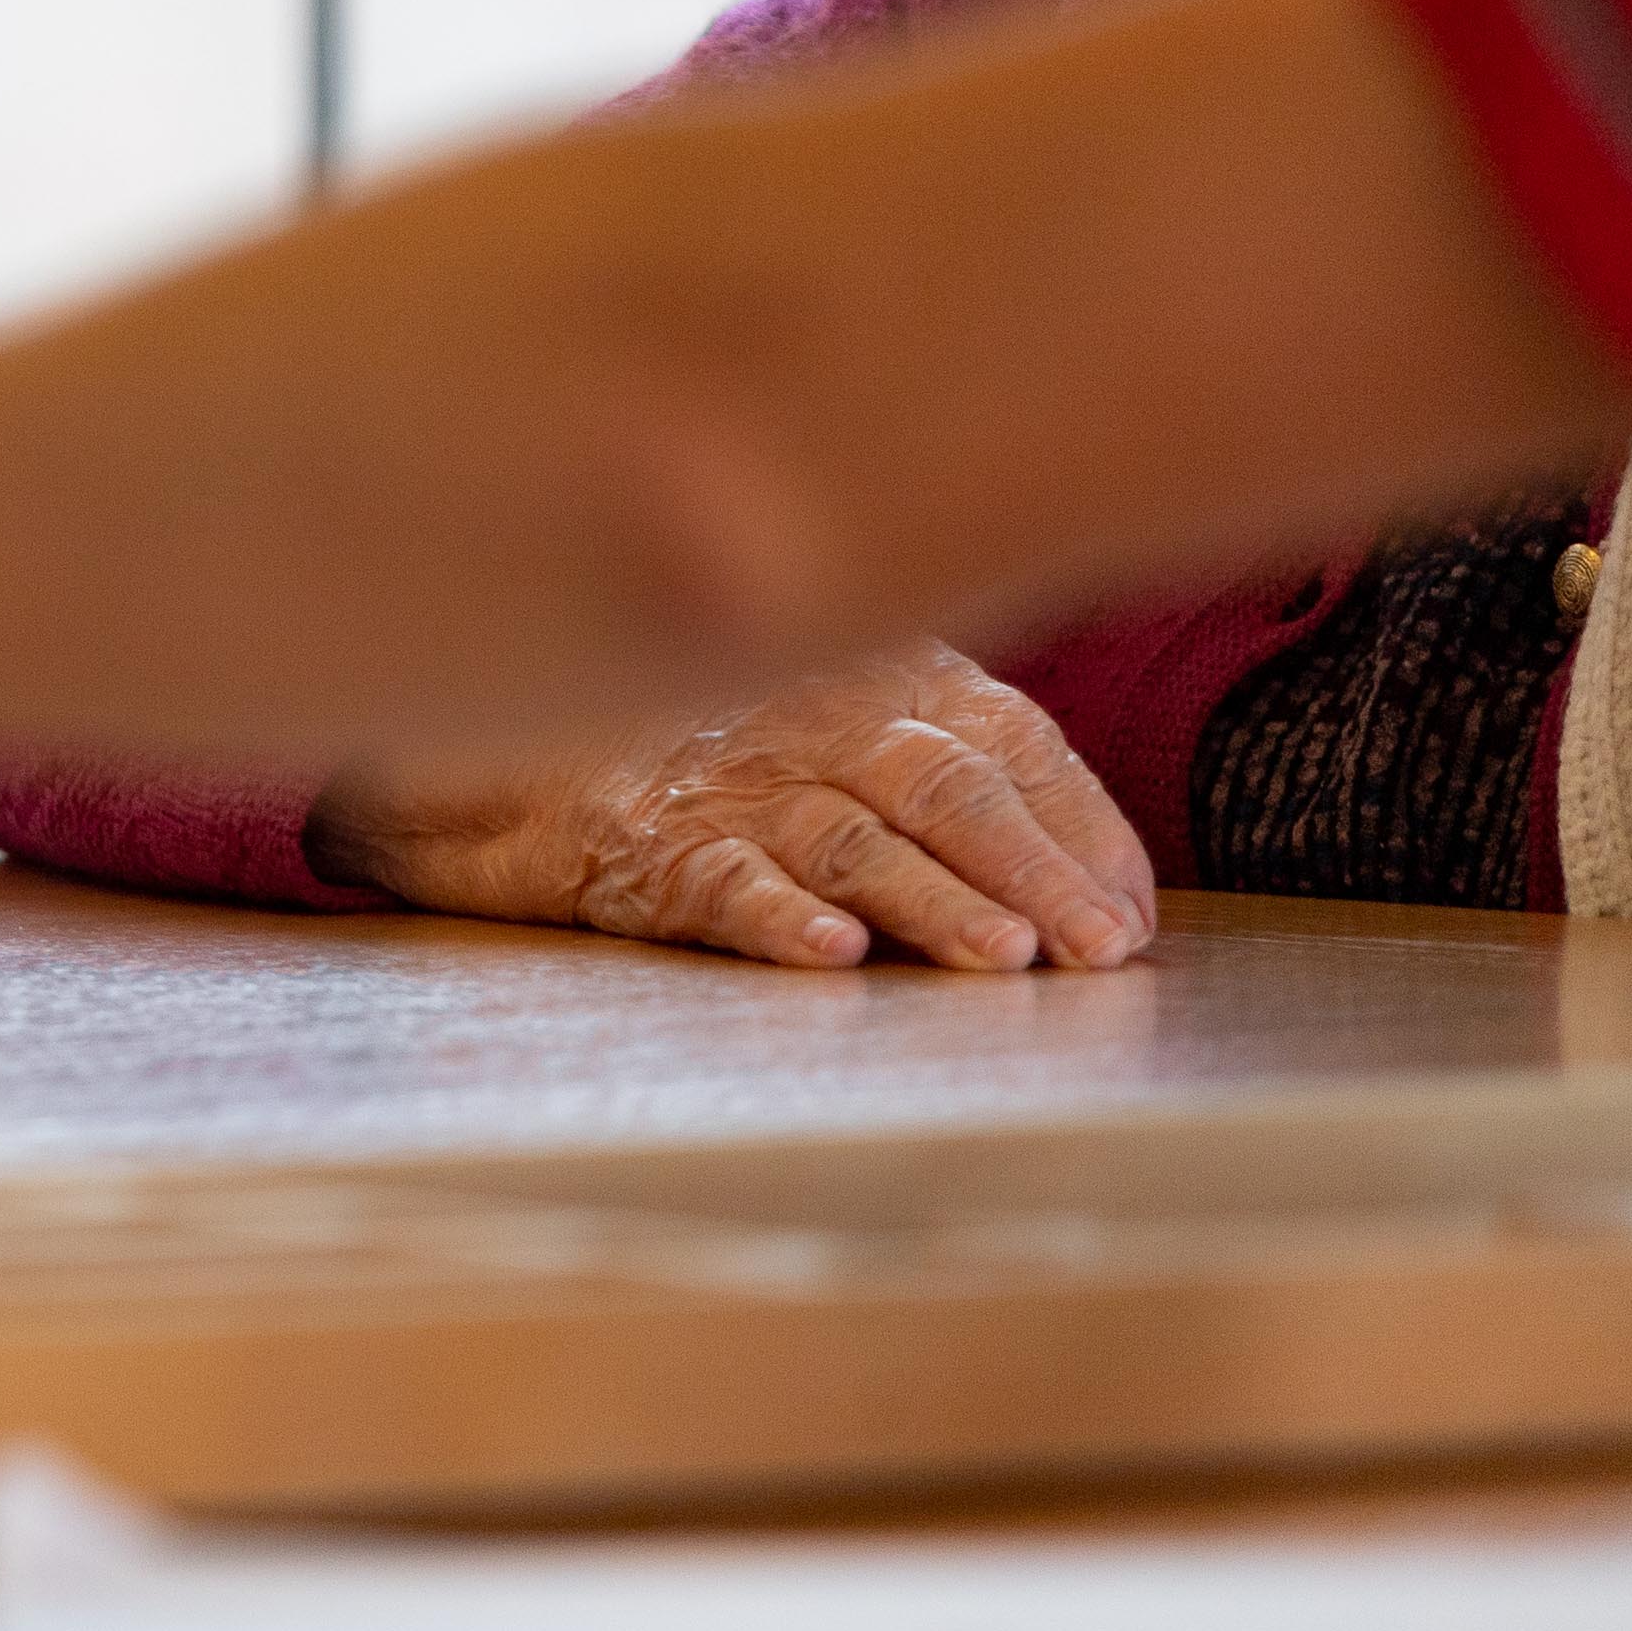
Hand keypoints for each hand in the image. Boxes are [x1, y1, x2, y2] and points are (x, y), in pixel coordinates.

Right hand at [308, 644, 1154, 971]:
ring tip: (997, 958)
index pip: (1007, 736)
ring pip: (847, 836)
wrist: (497, 703)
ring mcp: (718, 780)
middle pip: (941, 782)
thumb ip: (951, 756)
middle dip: (1030, 868)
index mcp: (871, 672)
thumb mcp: (834, 702)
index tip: (1134, 915)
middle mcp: (804, 717)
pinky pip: (713, 876)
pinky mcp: (628, 841)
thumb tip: (1108, 886)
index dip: (1082, 826)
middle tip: (1094, 950)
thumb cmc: (703, 727)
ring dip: (930, 900)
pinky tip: (827, 953)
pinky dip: (773, 914)